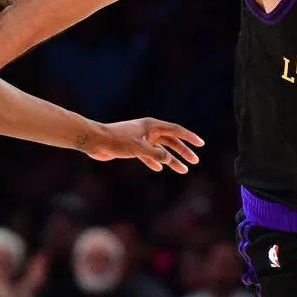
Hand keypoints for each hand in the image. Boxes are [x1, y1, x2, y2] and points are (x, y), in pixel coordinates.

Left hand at [85, 118, 204, 173]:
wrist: (95, 141)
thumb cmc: (116, 141)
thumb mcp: (139, 148)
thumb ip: (155, 154)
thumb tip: (168, 160)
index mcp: (151, 126)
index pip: (176, 130)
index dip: (189, 137)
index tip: (201, 145)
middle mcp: (148, 131)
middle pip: (171, 141)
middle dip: (183, 151)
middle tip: (194, 162)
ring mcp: (141, 139)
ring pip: (161, 150)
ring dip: (172, 160)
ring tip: (183, 170)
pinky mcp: (132, 148)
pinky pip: (148, 155)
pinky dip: (155, 161)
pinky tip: (160, 168)